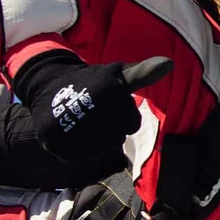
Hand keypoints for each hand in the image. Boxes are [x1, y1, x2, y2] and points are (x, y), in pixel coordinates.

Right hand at [14, 52, 173, 162]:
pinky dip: (80, 148)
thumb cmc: (93, 81)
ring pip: (100, 149)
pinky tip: (75, 131)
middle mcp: (89, 107)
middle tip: (96, 111)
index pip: (132, 123)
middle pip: (117, 138)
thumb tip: (170, 63)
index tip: (110, 101)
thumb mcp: (117, 74)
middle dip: (112, 128)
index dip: (124, 114)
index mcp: (108, 90)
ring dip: (97, 140)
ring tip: (86, 120)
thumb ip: (143, 73)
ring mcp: (70, 126)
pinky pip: (81, 156)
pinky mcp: (54, 141)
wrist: (49, 85)